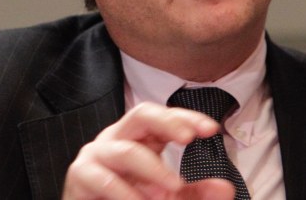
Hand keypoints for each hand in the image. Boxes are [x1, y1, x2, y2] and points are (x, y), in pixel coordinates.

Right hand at [62, 102, 235, 199]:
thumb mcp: (167, 196)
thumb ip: (194, 193)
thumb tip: (225, 189)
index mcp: (139, 138)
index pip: (164, 117)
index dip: (187, 118)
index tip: (211, 129)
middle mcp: (118, 139)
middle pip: (141, 114)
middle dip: (167, 123)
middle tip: (188, 138)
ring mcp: (97, 155)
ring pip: (127, 151)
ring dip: (153, 171)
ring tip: (172, 190)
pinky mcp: (80, 175)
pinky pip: (104, 179)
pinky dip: (126, 194)